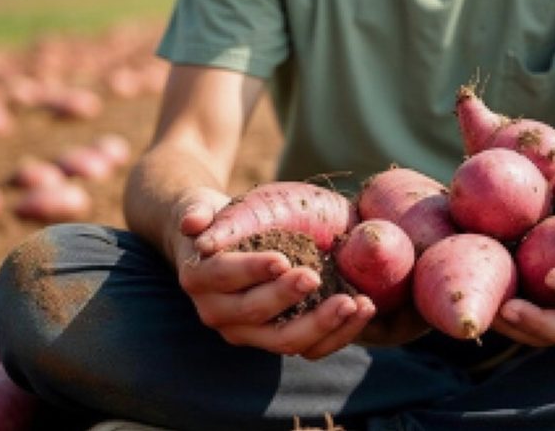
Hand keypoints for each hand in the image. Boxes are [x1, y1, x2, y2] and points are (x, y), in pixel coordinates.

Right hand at [173, 188, 374, 358]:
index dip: (252, 270)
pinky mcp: (276, 339)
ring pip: (285, 341)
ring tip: (354, 302)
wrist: (220, 245)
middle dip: (288, 298)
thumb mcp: (200, 206)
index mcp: (198, 280)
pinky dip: (339, 334)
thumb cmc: (216, 219)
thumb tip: (192, 222)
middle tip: (316, 277)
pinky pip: (309, 348)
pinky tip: (363, 309)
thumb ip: (196, 210)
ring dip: (323, 325)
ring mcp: (248, 333)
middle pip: (255, 314)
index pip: (223, 277)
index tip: (283, 259)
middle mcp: (219, 313)